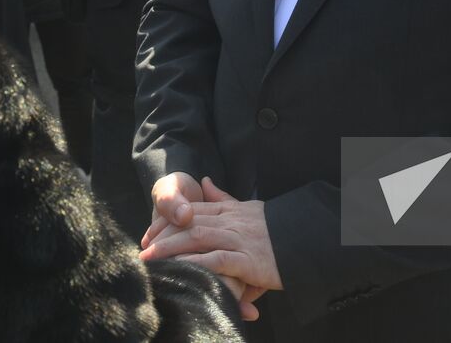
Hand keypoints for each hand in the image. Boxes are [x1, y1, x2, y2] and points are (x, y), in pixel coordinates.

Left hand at [140, 178, 282, 302]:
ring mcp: (239, 238)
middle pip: (189, 223)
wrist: (309, 239)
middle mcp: (232, 221)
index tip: (149, 232)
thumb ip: (224, 197)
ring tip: (149, 260)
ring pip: (197, 238)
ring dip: (170, 249)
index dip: (168, 222)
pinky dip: (195, 264)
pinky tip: (180, 270)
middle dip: (162, 235)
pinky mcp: (248, 259)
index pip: (192, 211)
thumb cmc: (278, 230)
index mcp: (231, 210)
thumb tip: (205, 180)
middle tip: (142, 248)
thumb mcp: (249, 208)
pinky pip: (216, 260)